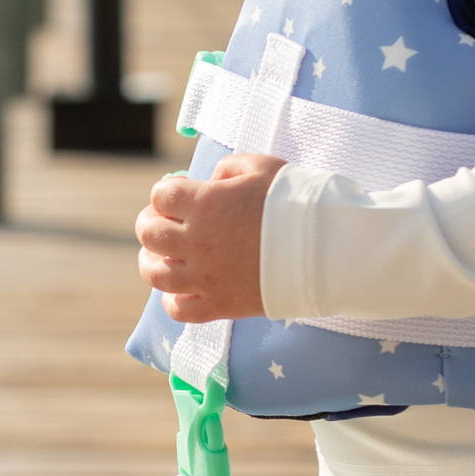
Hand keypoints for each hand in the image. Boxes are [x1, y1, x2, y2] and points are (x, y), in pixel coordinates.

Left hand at [135, 154, 285, 322]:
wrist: (325, 247)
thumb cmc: (295, 200)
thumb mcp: (260, 166)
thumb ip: (227, 169)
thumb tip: (212, 182)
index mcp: (204, 204)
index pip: (160, 195)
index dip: (166, 192)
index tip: (178, 193)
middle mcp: (196, 242)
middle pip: (149, 233)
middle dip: (151, 222)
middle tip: (162, 221)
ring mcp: (205, 277)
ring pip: (154, 273)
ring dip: (151, 261)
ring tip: (160, 256)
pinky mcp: (220, 305)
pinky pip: (178, 309)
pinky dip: (172, 299)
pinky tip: (181, 289)